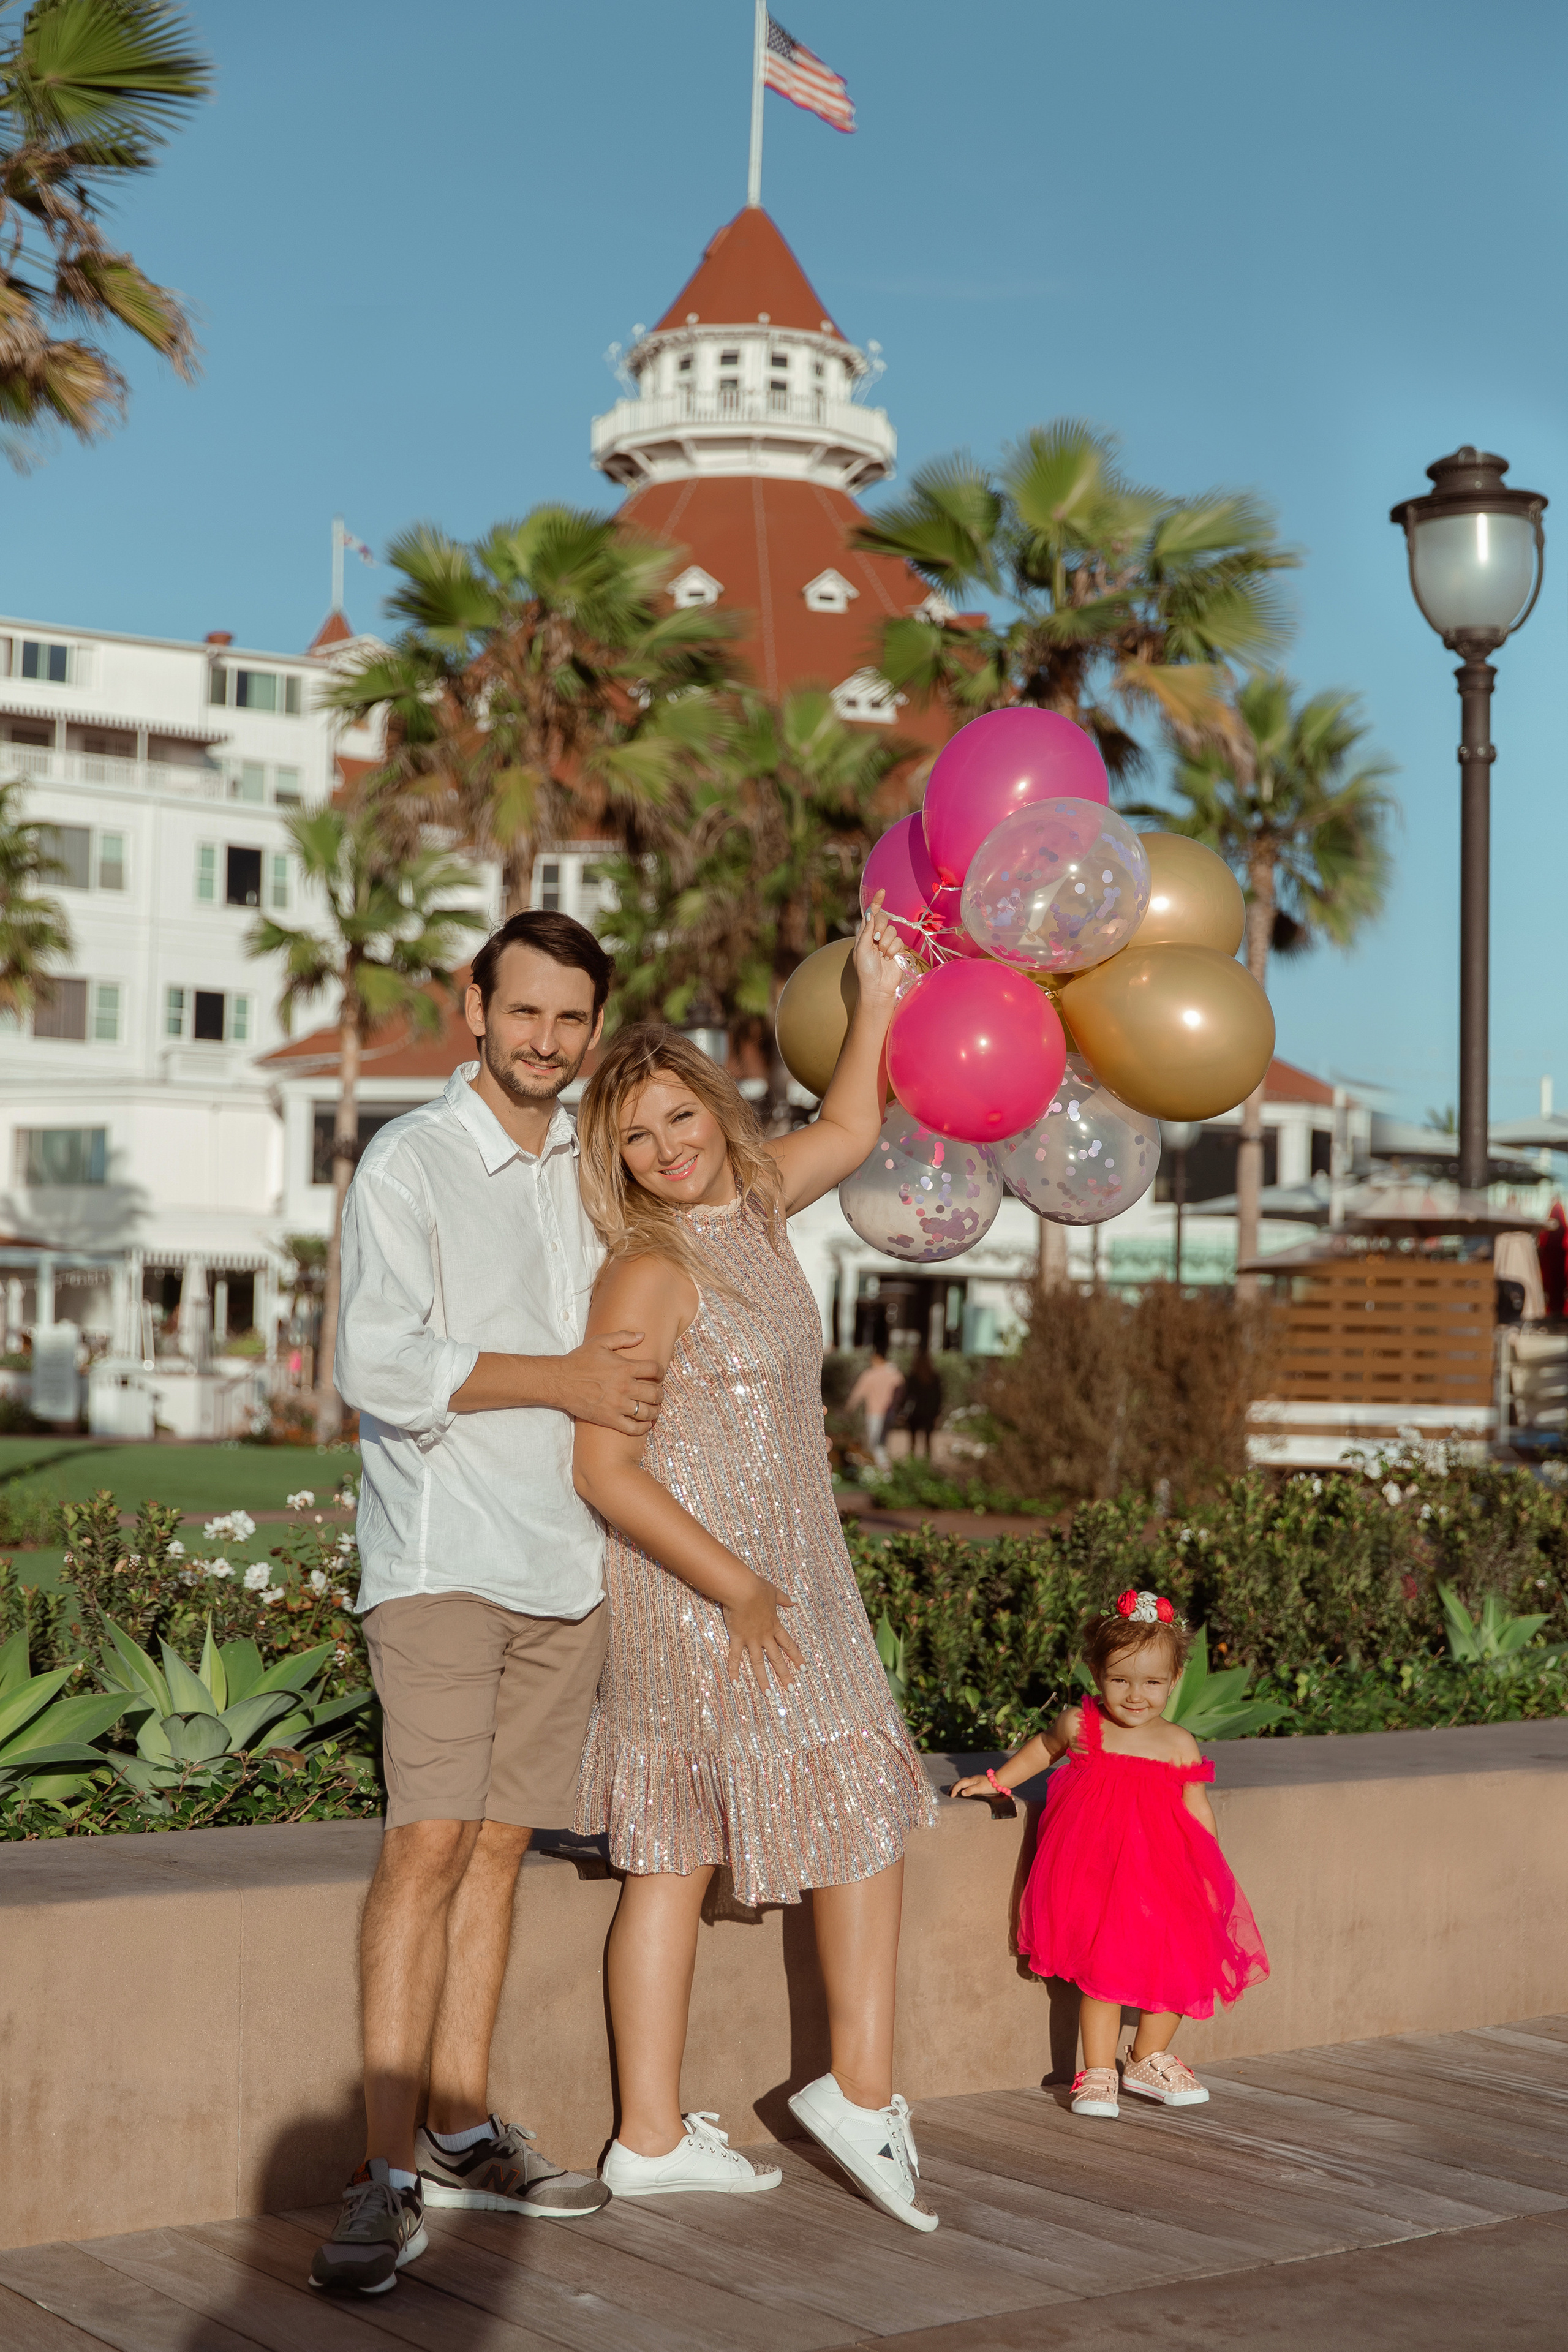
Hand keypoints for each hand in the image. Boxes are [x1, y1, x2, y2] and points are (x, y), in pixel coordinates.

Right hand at [555, 1331, 662, 1434]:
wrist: (560, 1381)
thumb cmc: (579, 1360)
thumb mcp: (600, 1342)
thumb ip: (623, 1337)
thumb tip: (642, 1335)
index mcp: (625, 1367)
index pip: (655, 1370)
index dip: (660, 1372)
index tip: (658, 1376)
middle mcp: (625, 1387)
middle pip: (655, 1393)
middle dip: (660, 1394)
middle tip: (657, 1394)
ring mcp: (618, 1405)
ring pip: (647, 1412)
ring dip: (655, 1411)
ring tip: (654, 1409)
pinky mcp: (609, 1419)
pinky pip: (633, 1428)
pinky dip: (643, 1428)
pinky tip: (645, 1425)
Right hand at [723, 1573, 802, 1689]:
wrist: (743, 1590)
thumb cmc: (758, 1589)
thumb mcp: (774, 1592)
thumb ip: (784, 1599)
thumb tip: (794, 1601)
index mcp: (774, 1625)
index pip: (788, 1645)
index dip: (796, 1657)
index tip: (803, 1669)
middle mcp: (765, 1636)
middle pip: (776, 1658)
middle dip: (784, 1674)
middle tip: (791, 1689)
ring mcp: (751, 1639)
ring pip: (758, 1663)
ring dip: (763, 1679)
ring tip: (768, 1695)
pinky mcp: (737, 1638)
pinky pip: (735, 1657)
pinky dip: (734, 1670)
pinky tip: (735, 1684)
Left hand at [851, 889, 908, 1012]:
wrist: (878, 987)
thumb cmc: (865, 970)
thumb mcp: (862, 949)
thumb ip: (867, 931)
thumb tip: (870, 914)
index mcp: (864, 934)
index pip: (871, 914)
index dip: (876, 903)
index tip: (882, 892)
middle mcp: (875, 936)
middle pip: (884, 919)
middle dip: (881, 928)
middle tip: (876, 941)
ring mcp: (887, 943)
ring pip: (893, 931)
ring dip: (886, 943)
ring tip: (882, 955)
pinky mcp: (897, 949)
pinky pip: (899, 941)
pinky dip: (893, 950)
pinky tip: (889, 958)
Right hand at [948, 1773, 995, 1800]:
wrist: (999, 1781)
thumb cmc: (990, 1785)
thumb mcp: (980, 1789)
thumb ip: (971, 1790)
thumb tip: (962, 1793)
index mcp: (971, 1780)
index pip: (959, 1784)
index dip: (954, 1790)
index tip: (951, 1796)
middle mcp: (972, 1779)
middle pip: (959, 1782)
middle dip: (953, 1787)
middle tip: (949, 1793)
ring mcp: (975, 1780)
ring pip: (963, 1782)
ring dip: (957, 1786)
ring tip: (954, 1791)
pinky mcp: (978, 1782)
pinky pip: (966, 1784)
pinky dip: (962, 1787)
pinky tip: (964, 1790)